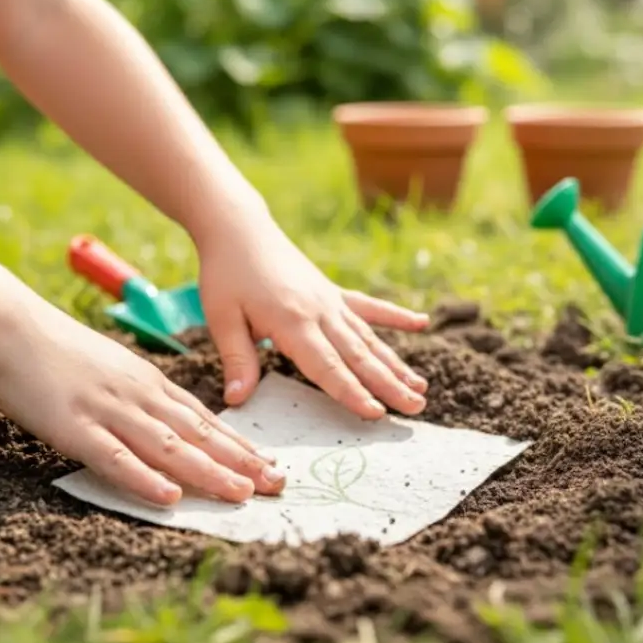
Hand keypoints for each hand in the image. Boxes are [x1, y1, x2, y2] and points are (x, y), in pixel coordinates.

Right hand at [0, 305, 285, 505]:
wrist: (12, 327)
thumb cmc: (59, 350)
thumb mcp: (114, 367)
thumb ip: (140, 393)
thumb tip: (167, 419)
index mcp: (148, 383)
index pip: (204, 418)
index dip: (238, 444)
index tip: (268, 463)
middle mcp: (139, 396)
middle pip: (198, 433)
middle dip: (240, 461)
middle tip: (277, 484)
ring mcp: (109, 411)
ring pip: (168, 446)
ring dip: (208, 472)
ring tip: (242, 493)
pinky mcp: (74, 427)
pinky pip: (114, 457)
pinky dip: (144, 479)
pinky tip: (169, 497)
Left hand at [197, 220, 429, 419]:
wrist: (239, 229)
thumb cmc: (226, 274)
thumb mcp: (221, 318)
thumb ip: (237, 360)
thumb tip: (238, 400)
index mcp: (291, 322)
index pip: (326, 366)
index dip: (351, 392)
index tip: (376, 413)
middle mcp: (319, 312)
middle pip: (358, 356)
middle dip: (388, 385)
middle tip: (416, 409)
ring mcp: (330, 300)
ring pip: (368, 337)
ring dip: (395, 364)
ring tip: (421, 388)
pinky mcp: (332, 292)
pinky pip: (368, 306)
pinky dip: (395, 316)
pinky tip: (421, 324)